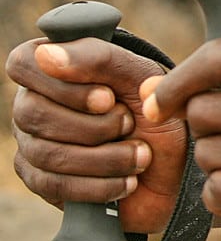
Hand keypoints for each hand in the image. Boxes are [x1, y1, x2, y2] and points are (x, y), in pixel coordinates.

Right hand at [6, 37, 187, 233]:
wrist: (174, 162)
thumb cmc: (155, 108)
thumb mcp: (142, 77)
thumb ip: (100, 59)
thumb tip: (46, 54)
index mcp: (54, 66)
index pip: (25, 62)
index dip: (65, 84)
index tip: (108, 97)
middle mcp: (33, 102)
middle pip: (33, 113)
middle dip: (94, 125)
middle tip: (130, 123)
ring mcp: (32, 143)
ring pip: (46, 153)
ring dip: (105, 157)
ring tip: (142, 155)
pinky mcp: (41, 180)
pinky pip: (55, 185)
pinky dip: (99, 184)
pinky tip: (127, 180)